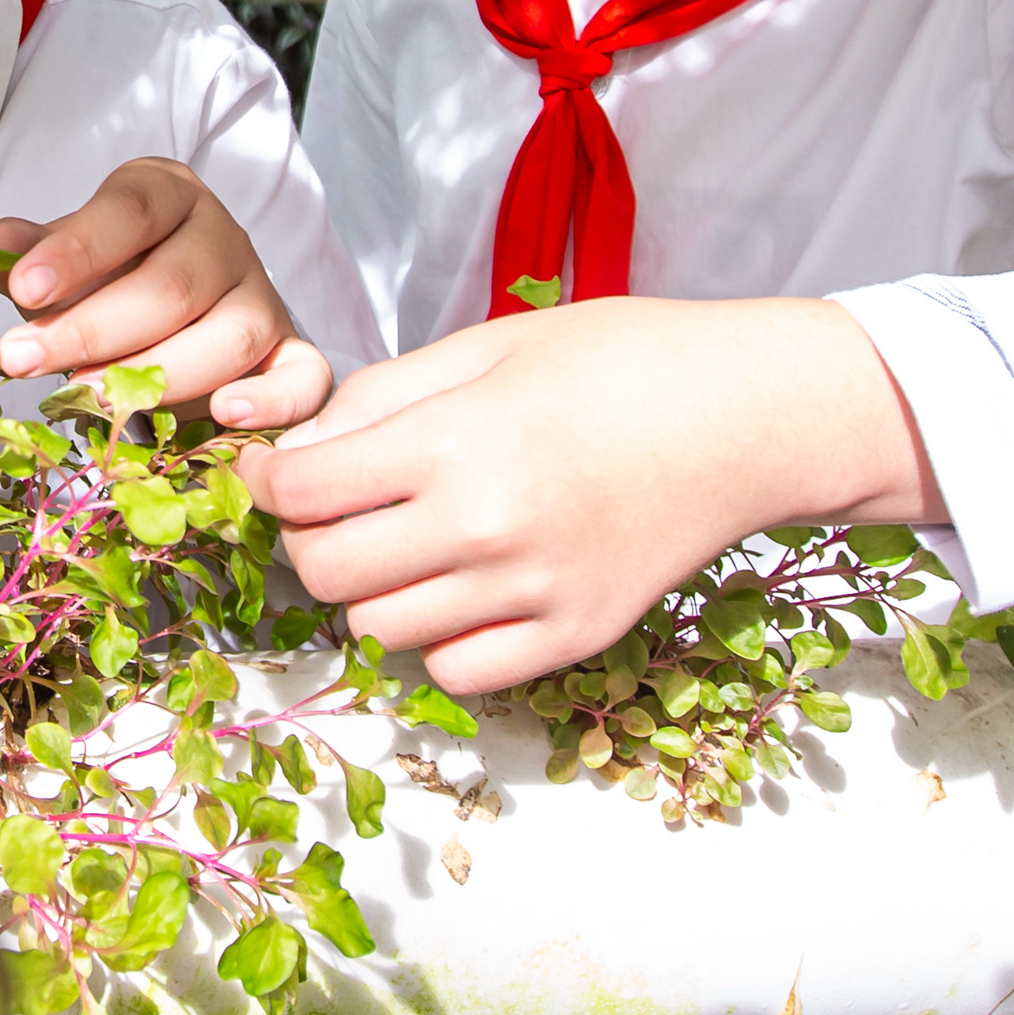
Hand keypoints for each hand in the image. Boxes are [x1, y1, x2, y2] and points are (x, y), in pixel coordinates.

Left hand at [0, 158, 329, 430]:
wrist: (188, 302)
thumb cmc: (117, 274)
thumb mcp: (71, 256)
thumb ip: (33, 253)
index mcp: (170, 196)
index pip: (128, 214)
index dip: (76, 251)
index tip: (22, 291)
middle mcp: (225, 240)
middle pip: (171, 284)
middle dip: (92, 328)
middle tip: (23, 360)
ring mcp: (264, 297)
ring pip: (229, 336)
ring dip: (158, 374)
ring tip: (88, 400)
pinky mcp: (291, 353)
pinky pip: (303, 378)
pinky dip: (272, 401)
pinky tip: (224, 416)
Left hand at [245, 296, 941, 695]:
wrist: (747, 416)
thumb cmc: (619, 361)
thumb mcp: (488, 344)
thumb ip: (382, 397)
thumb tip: (296, 449)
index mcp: (456, 443)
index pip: (302, 492)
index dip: (266, 482)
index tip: (272, 471)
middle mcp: (486, 529)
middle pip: (326, 573)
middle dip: (309, 539)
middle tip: (335, 509)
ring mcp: (533, 595)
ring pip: (382, 631)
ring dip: (372, 591)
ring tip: (405, 544)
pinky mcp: (575, 638)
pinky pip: (457, 671)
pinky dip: (440, 639)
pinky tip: (463, 588)